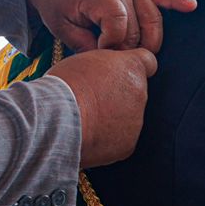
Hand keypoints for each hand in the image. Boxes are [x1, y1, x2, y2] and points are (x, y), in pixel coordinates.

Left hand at [27, 0, 195, 53]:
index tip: (98, 54)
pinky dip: (175, 1)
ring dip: (150, 41)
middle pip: (137, 28)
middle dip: (127, 49)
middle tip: (111, 60)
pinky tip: (191, 7)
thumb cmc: (57, 2)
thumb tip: (108, 64)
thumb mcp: (62, 27)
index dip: (111, 46)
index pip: (118, 26)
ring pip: (153, 19)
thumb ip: (85, 45)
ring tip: (140, 57)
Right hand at [50, 47, 157, 167]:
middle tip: (92, 99)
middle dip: (119, 95)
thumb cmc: (64, 86)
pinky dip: (108, 138)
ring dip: (113, 117)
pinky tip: (88, 134)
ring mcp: (136, 121)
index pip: (147, 61)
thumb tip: (107, 72)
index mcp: (132, 67)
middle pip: (135, 92)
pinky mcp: (128, 144)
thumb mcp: (86, 61)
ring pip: (128, 117)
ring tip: (86, 119)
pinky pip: (120, 139)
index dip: (133, 67)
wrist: (56, 120)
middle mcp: (141, 93)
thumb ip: (106, 65)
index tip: (120, 74)